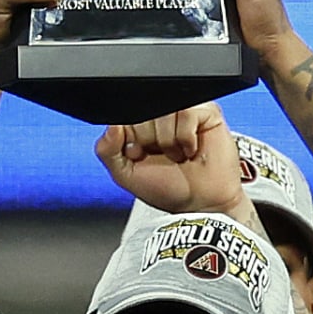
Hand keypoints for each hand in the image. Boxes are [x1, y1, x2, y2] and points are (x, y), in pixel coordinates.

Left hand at [98, 104, 242, 212]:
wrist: (200, 203)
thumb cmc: (167, 188)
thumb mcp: (125, 174)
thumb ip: (107, 150)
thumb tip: (112, 125)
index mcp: (136, 124)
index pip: (122, 115)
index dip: (129, 139)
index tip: (138, 155)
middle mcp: (158, 113)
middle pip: (142, 113)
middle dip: (150, 141)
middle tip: (162, 157)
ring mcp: (181, 109)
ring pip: (164, 111)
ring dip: (169, 142)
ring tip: (177, 154)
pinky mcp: (205, 110)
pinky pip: (186, 113)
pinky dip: (187, 137)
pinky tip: (191, 149)